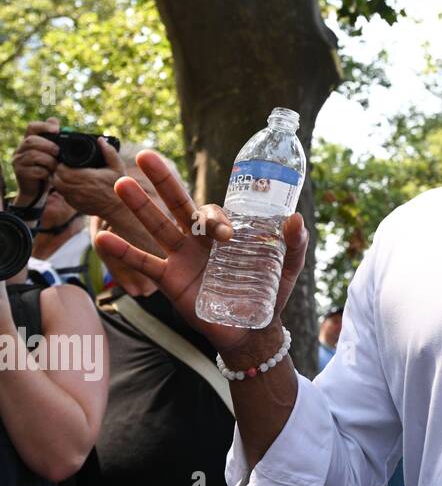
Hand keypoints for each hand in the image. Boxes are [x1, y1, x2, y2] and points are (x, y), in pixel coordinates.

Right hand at [11, 118, 60, 204]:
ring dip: (49, 160)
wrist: (36, 190)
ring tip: (55, 166)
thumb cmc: (46, 168)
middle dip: (48, 145)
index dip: (44, 126)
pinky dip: (46, 173)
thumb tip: (54, 120)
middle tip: (58, 152)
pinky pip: (35, 170)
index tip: (57, 130)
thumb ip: (53, 138)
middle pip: (31, 140)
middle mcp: (21, 149)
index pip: (32, 127)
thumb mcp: (52, 153)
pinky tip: (49, 175)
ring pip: (33, 155)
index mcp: (29, 141)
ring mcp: (18, 161)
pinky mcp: (20, 173)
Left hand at [51, 137, 129, 217]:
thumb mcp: (117, 167)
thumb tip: (100, 139)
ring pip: (57, 186)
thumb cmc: (117, 186)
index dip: (61, 164)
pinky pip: (62, 194)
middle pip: (57, 177)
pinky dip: (63, 188)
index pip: (62, 169)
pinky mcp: (74, 204)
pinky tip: (70, 183)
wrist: (118, 207)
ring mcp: (75, 198)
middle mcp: (78, 188)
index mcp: (87, 177)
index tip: (66, 161)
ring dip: (58, 178)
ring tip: (66, 173)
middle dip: (58, 170)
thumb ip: (109, 152)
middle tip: (64, 165)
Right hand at [93, 150, 308, 357]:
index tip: (226, 236)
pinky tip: (102, 237)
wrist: (251, 329)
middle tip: (146, 155)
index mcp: (225, 232)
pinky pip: (144, 263)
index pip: (213, 212)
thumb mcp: (289, 266)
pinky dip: (123, 252)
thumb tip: (295, 218)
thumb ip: (296, 243)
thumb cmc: (269, 293)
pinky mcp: (170, 280)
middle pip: (178, 204)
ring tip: (121, 184)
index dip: (215, 218)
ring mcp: (181, 258)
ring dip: (140, 206)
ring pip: (157, 226)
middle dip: (163, 180)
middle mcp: (199, 239)